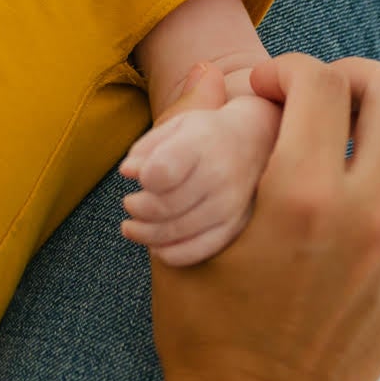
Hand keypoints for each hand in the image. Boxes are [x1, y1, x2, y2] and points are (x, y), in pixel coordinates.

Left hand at [119, 68, 280, 266]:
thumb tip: (127, 172)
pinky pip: (198, 251)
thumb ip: (146, 149)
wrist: (252, 143)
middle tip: (130, 203)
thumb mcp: (174, 127)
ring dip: (145, 233)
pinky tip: (155, 245)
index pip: (163, 172)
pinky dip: (170, 253)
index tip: (140, 178)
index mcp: (200, 145)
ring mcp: (228, 205)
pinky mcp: (233, 227)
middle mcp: (218, 177)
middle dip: (137, 208)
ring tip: (132, 226)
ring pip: (177, 231)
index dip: (144, 179)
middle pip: (165, 206)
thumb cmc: (204, 135)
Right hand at [151, 54, 379, 380]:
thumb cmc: (203, 333)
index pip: (320, 85)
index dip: (288, 68)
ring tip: (340, 137)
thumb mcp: (174, 236)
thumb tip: (208, 73)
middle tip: (314, 93)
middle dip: (350, 76)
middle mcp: (363, 214)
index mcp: (297, 199)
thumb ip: (189, 142)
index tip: (263, 87)